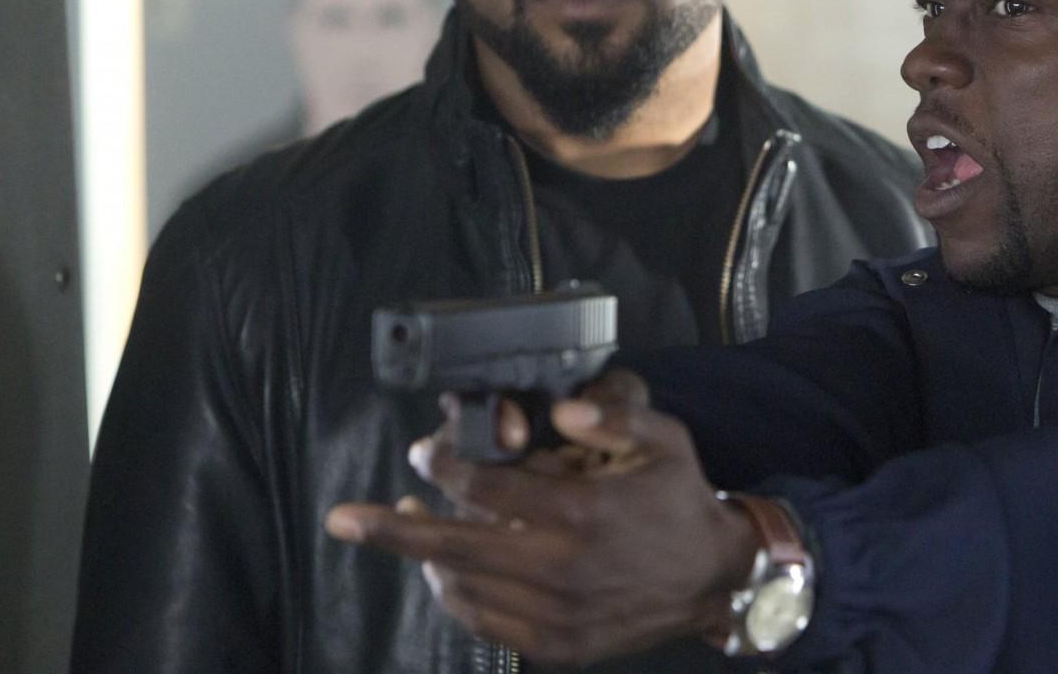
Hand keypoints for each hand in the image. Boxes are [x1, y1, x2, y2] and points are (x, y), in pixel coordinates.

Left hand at [324, 370, 759, 663]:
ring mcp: (557, 615)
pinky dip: (457, 597)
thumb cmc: (680, 501)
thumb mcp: (665, 442)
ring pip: (463, 588)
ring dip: (425, 560)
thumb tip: (561, 411)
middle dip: (392, 530)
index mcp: (584, 513)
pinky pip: (486, 623)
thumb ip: (615, 416)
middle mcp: (562, 569)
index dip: (447, 468)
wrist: (715, 580)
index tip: (425, 456)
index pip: (490, 488)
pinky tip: (445, 572)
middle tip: (342, 520)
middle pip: (455, 547)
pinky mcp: (557, 647)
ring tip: (404, 530)